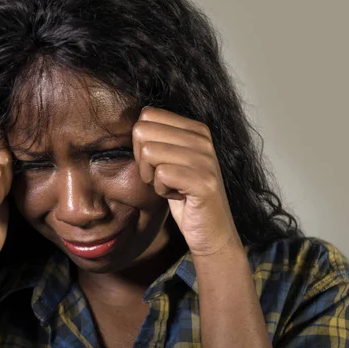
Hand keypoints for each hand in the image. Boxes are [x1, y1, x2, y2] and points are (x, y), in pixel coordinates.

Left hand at [132, 107, 240, 255]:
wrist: (212, 231)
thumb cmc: (186, 196)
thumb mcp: (172, 161)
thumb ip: (159, 139)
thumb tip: (136, 125)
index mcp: (196, 129)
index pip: (147, 115)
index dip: (141, 143)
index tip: (158, 163)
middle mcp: (202, 139)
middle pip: (143, 131)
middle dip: (142, 160)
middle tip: (161, 177)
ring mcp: (205, 159)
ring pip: (148, 152)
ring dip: (151, 177)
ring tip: (170, 187)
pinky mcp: (203, 181)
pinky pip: (160, 174)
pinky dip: (160, 191)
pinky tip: (177, 196)